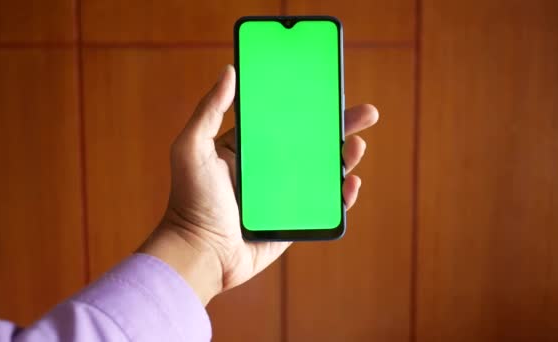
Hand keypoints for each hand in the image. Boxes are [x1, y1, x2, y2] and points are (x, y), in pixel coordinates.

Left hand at [139, 65, 378, 304]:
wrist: (199, 253)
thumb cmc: (190, 201)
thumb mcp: (191, 147)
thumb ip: (209, 110)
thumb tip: (229, 72)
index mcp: (248, 148)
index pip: (284, 120)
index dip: (308, 105)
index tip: (328, 89)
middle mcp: (268, 168)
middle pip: (312, 142)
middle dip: (340, 127)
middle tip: (367, 113)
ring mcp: (283, 195)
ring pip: (323, 172)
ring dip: (345, 158)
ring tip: (358, 145)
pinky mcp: (292, 220)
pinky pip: (323, 205)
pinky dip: (341, 196)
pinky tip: (350, 183)